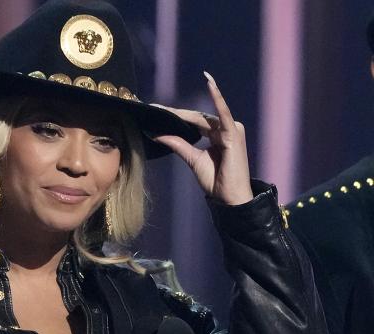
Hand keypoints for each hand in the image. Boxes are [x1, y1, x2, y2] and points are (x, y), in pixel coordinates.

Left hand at [151, 72, 252, 204]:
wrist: (230, 197)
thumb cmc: (215, 180)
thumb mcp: (193, 159)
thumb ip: (178, 144)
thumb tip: (158, 134)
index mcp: (216, 134)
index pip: (193, 121)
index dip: (175, 116)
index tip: (156, 111)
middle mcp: (225, 128)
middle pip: (196, 118)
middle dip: (174, 114)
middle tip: (153, 107)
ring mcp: (231, 129)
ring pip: (202, 117)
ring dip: (182, 113)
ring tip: (163, 108)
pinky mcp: (233, 132)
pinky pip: (223, 113)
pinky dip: (217, 98)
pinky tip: (210, 83)